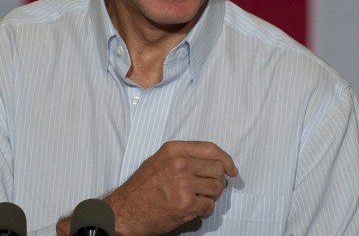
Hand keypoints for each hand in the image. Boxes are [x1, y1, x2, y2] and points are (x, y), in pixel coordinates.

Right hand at [104, 141, 237, 235]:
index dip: (225, 159)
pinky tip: (194, 209)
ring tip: (199, 198)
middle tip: (209, 187)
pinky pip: (209, 205)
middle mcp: (180, 164)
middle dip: (218, 180)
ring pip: (217, 188)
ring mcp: (184, 185)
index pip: (210, 149)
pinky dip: (205, 209)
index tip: (231, 169)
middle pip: (217, 169)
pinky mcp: (186, 205)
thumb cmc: (142, 187)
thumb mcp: (159, 160)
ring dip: (212, 195)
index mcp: (174, 150)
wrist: (127, 210)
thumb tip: (212, 161)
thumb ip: (184, 157)